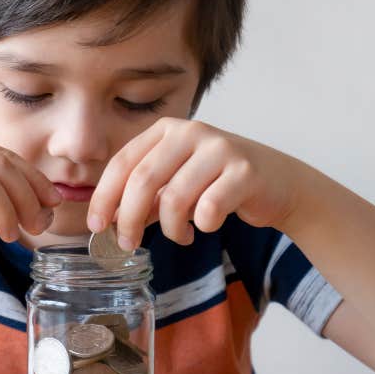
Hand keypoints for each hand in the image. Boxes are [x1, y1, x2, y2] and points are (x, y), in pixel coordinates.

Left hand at [86, 118, 304, 251]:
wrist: (278, 182)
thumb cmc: (218, 183)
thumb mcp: (176, 183)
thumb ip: (144, 196)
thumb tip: (107, 221)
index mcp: (167, 129)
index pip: (123, 163)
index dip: (105, 197)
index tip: (96, 226)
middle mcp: (191, 132)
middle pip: (143, 180)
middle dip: (128, 218)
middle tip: (128, 244)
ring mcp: (219, 148)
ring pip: (174, 199)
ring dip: (171, 229)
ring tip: (181, 236)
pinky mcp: (245, 171)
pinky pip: (209, 208)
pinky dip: (203, 225)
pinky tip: (207, 226)